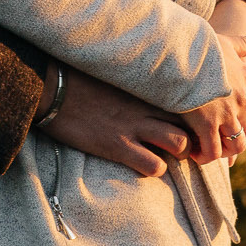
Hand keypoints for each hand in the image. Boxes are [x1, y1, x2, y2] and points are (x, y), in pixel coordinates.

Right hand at [39, 69, 189, 178]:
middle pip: (190, 122)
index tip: (188, 123)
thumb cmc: (78, 80)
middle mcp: (146, 107)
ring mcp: (134, 127)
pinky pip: (154, 165)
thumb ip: (134, 81)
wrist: (52, 89)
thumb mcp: (113, 76)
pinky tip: (144, 165)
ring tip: (166, 157)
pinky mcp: (119, 146)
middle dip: (193, 137)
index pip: (184, 99)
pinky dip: (155, 169)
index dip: (191, 114)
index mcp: (145, 88)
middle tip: (183, 146)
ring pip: (180, 144)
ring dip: (177, 155)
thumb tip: (142, 83)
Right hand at [178, 30, 245, 164]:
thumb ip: (244, 43)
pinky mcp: (206, 124)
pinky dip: (206, 156)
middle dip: (235, 136)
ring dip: (224, 150)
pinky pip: (213, 151)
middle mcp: (241, 99)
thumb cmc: (196, 45)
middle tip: (217, 137)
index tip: (238, 121)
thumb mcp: (224, 41)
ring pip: (236, 144)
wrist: (177, 51)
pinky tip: (193, 152)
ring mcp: (226, 113)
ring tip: (207, 149)